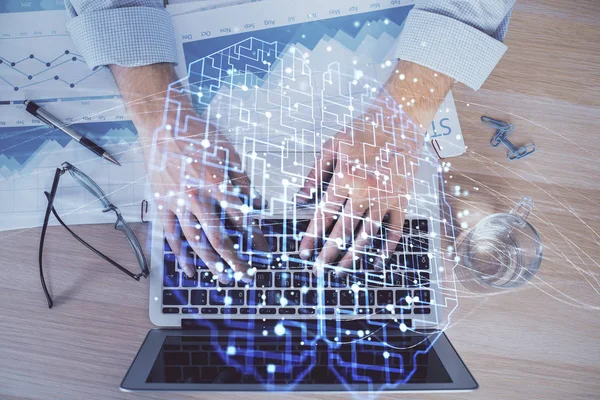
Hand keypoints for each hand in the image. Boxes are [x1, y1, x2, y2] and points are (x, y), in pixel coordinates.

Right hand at [146, 108, 267, 282]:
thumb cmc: (198, 135)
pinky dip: (179, 255)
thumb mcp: (229, 153)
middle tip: (246, 275)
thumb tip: (261, 205)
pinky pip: (170, 235)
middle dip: (235, 259)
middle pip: (219, 237)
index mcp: (217, 183)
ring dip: (210, 263)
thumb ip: (244, 182)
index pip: (242, 219)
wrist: (163, 123)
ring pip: (195, 241)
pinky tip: (189, 270)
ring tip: (223, 278)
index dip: (256, 237)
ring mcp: (177, 203)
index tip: (265, 250)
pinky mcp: (162, 204)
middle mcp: (197, 197)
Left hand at [297, 109, 419, 275]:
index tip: (304, 253)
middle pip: (343, 231)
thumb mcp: (331, 147)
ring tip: (342, 270)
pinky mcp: (402, 199)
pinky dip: (387, 247)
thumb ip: (314, 174)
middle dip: (328, 254)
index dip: (311, 238)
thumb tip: (300, 198)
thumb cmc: (363, 131)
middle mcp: (365, 192)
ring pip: (367, 235)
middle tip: (319, 270)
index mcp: (345, 179)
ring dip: (353, 256)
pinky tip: (377, 259)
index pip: (323, 216)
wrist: (398, 121)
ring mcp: (386, 197)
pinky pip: (395, 229)